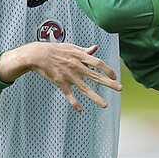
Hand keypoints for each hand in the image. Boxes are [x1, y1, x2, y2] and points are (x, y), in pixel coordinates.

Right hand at [0, 43, 121, 112]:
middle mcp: (76, 66)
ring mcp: (68, 75)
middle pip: (95, 76)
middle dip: (109, 83)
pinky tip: (80, 110)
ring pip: (84, 88)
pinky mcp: (60, 82)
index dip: (108, 69)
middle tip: (120, 89)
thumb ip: (84, 50)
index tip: (115, 76)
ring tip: (105, 105)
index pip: (98, 63)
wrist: (38, 55)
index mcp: (79, 56)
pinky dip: (74, 103)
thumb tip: (95, 48)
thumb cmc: (56, 50)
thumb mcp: (71, 47)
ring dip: (95, 97)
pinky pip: (69, 94)